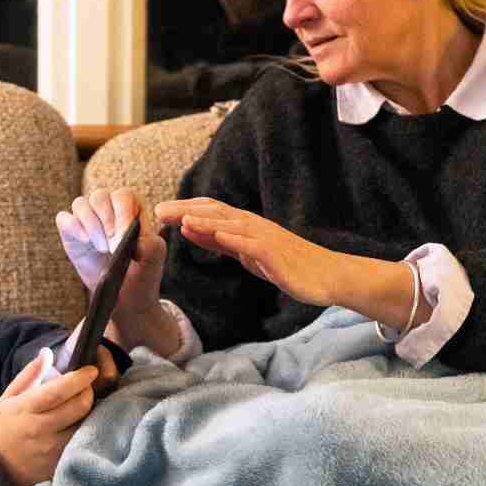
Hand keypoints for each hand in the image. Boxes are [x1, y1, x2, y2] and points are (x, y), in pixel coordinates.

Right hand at [0, 352, 98, 485]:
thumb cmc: (5, 427)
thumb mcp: (9, 397)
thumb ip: (29, 374)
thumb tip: (47, 353)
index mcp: (26, 408)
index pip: (58, 391)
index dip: (79, 378)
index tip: (91, 370)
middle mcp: (40, 429)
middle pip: (79, 406)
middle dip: (89, 392)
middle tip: (87, 387)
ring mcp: (52, 449)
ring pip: (85, 425)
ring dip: (90, 412)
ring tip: (84, 405)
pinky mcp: (60, 463)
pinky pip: (82, 442)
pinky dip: (86, 430)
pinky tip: (81, 424)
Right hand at [56, 188, 167, 326]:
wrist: (125, 296)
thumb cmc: (142, 272)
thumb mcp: (154, 259)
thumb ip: (150, 243)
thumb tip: (133, 238)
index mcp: (132, 207)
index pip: (123, 196)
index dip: (122, 215)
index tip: (122, 238)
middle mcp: (108, 208)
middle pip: (100, 197)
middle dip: (106, 222)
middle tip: (112, 247)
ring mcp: (88, 218)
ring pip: (81, 204)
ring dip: (91, 226)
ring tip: (102, 249)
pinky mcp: (71, 231)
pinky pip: (64, 218)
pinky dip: (73, 227)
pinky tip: (85, 242)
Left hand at [155, 197, 347, 306]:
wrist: (327, 276)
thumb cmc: (288, 265)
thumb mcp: (247, 253)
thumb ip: (220, 242)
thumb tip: (190, 229)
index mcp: (245, 226)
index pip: (210, 211)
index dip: (184, 209)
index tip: (158, 212)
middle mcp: (254, 226)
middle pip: (215, 213)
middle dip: (186, 210)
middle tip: (158, 211)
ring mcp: (265, 238)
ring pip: (230, 224)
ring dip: (205, 220)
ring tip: (179, 218)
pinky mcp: (275, 254)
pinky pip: (251, 244)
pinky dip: (232, 238)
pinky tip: (215, 234)